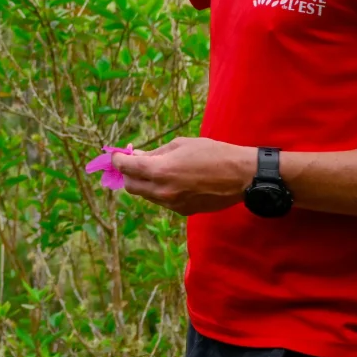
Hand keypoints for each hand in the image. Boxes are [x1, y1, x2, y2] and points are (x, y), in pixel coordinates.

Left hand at [111, 137, 256, 215]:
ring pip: (146, 195)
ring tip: (159, 169)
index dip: (118, 160)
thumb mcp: (181, 144)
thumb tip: (138, 156)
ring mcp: (172, 204)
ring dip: (145, 183)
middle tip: (136, 161)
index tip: (117, 155)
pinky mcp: (183, 211)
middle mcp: (162, 191)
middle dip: (129, 173)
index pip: (126, 168)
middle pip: (131, 186)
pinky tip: (175, 180)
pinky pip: (162, 201)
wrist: (239, 176)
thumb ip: (157, 152)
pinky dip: (161, 190)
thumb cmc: (212, 153)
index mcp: (160, 171)